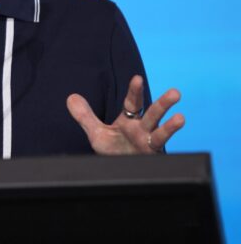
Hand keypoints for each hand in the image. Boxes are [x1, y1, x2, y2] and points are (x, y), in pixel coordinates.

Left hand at [66, 75, 184, 154]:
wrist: (117, 173)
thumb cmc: (113, 151)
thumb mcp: (96, 133)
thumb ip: (85, 115)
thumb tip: (71, 97)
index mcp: (130, 120)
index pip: (133, 103)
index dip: (135, 91)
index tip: (137, 78)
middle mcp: (142, 130)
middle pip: (153, 114)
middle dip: (163, 104)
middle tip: (175, 92)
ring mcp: (148, 145)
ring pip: (161, 134)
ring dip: (170, 127)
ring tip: (181, 118)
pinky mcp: (151, 159)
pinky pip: (158, 153)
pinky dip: (162, 151)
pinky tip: (170, 148)